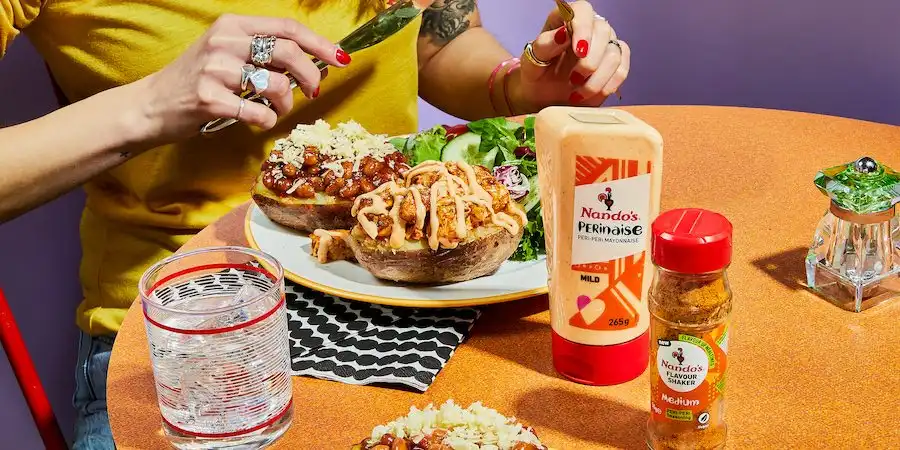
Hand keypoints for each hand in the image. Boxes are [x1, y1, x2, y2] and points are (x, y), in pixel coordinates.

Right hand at [132, 14, 350, 141]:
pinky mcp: (209, 100)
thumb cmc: (196, 81)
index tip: (341, 59)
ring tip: (277, 109)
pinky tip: (260, 120)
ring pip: (276, 85)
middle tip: (313, 91)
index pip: (286, 28)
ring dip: (287, 103)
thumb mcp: (226, 54)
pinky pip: (258, 112)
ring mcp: (215, 70)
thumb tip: (314, 63)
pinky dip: (267, 121)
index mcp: (231, 26)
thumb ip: (264, 54)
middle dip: (310, 75)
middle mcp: (223, 43)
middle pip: (288, 53)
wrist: (152, 105)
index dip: (319, 43)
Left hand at [510, 1, 630, 111]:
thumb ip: (545, 45)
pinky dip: (608, 85)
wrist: (545, 97)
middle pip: (603, 31)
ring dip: (597, 78)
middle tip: (574, 78)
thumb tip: (563, 33)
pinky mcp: (616, 63)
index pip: (582, 10)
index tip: (579, 50)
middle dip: (590, 60)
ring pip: (615, 53)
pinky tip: (591, 94)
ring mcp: (605, 44)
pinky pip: (621, 70)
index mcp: (566, 19)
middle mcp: (590, 27)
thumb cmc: (538, 75)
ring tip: (577, 91)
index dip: (583, 27)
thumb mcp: (532, 62)